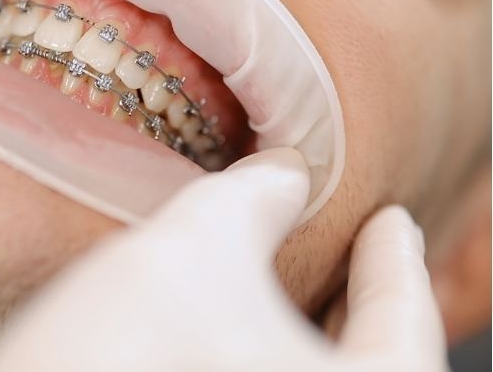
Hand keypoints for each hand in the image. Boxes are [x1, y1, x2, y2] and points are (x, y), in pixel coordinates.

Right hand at [0, 148, 447, 371]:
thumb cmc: (117, 359)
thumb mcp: (193, 249)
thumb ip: (253, 198)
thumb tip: (285, 169)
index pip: (405, 323)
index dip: (400, 261)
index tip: (396, 222)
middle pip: (371, 362)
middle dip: (360, 301)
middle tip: (349, 249)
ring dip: (306, 335)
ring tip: (285, 283)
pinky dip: (259, 362)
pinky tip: (226, 333)